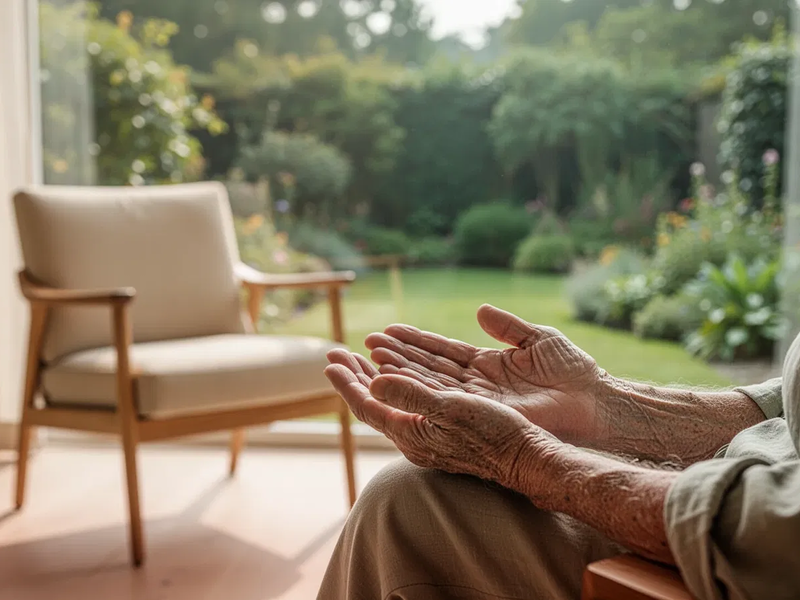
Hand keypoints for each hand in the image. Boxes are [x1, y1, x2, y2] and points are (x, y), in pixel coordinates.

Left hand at [324, 349, 557, 488]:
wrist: (526, 457)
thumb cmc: (494, 434)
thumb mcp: (452, 411)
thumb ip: (412, 396)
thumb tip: (374, 382)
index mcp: (410, 434)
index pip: (368, 407)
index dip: (347, 383)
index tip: (330, 361)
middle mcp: (414, 437)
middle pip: (374, 403)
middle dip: (354, 376)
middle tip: (336, 353)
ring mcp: (428, 434)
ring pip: (391, 402)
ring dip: (373, 376)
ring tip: (359, 356)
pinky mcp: (443, 429)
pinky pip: (409, 401)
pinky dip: (398, 381)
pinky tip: (399, 372)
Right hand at [365, 304, 608, 443]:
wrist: (596, 403)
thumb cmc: (574, 372)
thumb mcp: (537, 340)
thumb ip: (507, 327)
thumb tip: (480, 311)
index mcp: (487, 364)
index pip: (442, 351)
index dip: (414, 342)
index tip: (388, 331)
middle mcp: (476, 384)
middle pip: (428, 366)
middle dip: (397, 355)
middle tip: (366, 343)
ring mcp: (477, 400)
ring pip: (429, 382)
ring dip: (400, 369)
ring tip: (371, 355)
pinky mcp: (483, 413)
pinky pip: (443, 399)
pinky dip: (418, 388)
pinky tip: (395, 378)